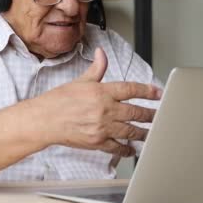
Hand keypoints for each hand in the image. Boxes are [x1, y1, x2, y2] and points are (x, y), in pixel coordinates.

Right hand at [36, 48, 160, 156]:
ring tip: (151, 132)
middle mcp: (105, 109)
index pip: (131, 89)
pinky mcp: (97, 142)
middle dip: (150, 114)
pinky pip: (116, 146)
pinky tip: (132, 149)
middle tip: (159, 115)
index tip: (157, 93)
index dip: (147, 91)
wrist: (44, 120)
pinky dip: (126, 149)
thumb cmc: (59, 101)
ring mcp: (102, 127)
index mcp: (102, 92)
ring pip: (130, 130)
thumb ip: (97, 68)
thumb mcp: (80, 80)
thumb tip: (102, 53)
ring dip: (143, 132)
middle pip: (135, 112)